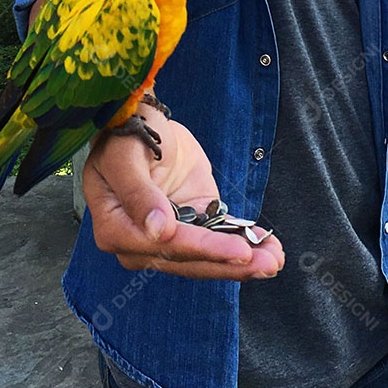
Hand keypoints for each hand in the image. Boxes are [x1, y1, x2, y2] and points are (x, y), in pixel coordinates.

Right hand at [83, 103, 284, 279]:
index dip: (202, 249)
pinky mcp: (190, 230)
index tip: (238, 251)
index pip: (164, 246)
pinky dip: (243, 247)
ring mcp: (166, 240)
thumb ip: (137, 193)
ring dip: (242, 264)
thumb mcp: (124, 155)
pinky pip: (216, 244)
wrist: (140, 123)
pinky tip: (269, 250)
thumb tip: (158, 230)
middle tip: (269, 264)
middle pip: (188, 260)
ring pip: (204, 259)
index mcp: (113, 227)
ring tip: (275, 260)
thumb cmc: (123, 135)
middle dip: (230, 264)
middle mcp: (138, 243)